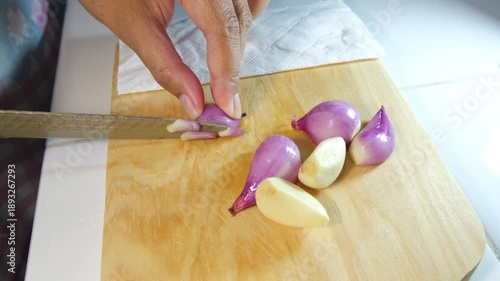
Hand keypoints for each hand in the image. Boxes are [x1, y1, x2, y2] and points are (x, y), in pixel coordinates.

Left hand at [80, 0, 268, 118]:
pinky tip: (229, 33)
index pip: (222, 25)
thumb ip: (164, 64)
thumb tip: (193, 100)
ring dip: (239, 39)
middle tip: (224, 98)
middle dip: (231, 61)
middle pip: (237, 18)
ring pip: (248, 7)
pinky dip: (242, 16)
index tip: (227, 103)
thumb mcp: (130, 22)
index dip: (227, 68)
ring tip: (223, 67)